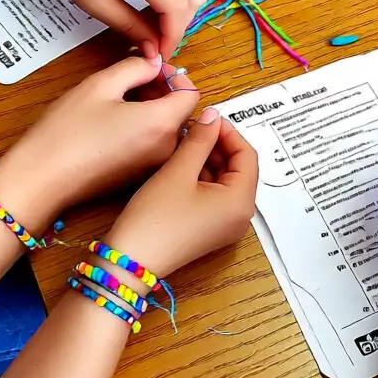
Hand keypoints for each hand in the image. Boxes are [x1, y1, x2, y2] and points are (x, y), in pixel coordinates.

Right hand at [0, 58, 199, 228]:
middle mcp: (166, 149)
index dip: (173, 76)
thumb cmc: (67, 133)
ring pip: (169, 128)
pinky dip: (145, 128)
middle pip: (181, 112)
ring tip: (122, 99)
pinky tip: (116, 122)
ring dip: (154, 109)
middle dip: (163, 91)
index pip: (191, 93)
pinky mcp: (140, 176)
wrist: (43, 179)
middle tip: (134, 79)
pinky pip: (155, 145)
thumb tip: (153, 64)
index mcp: (162, 124)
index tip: (151, 69)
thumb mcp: (101, 85)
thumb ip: (135, 67)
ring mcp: (154, 166)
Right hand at [107, 109, 257, 277]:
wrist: (130, 262)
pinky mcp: (210, 229)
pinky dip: (203, 176)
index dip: (228, 132)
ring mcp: (226, 225)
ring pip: (226, 180)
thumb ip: (200, 139)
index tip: (206, 116)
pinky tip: (183, 162)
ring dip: (209, 158)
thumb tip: (214, 115)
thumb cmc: (155, 217)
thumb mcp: (178, 171)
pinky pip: (215, 195)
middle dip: (218, 144)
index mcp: (241, 202)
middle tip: (194, 126)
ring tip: (185, 141)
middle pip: (239, 168)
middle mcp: (240, 216)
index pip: (247, 155)